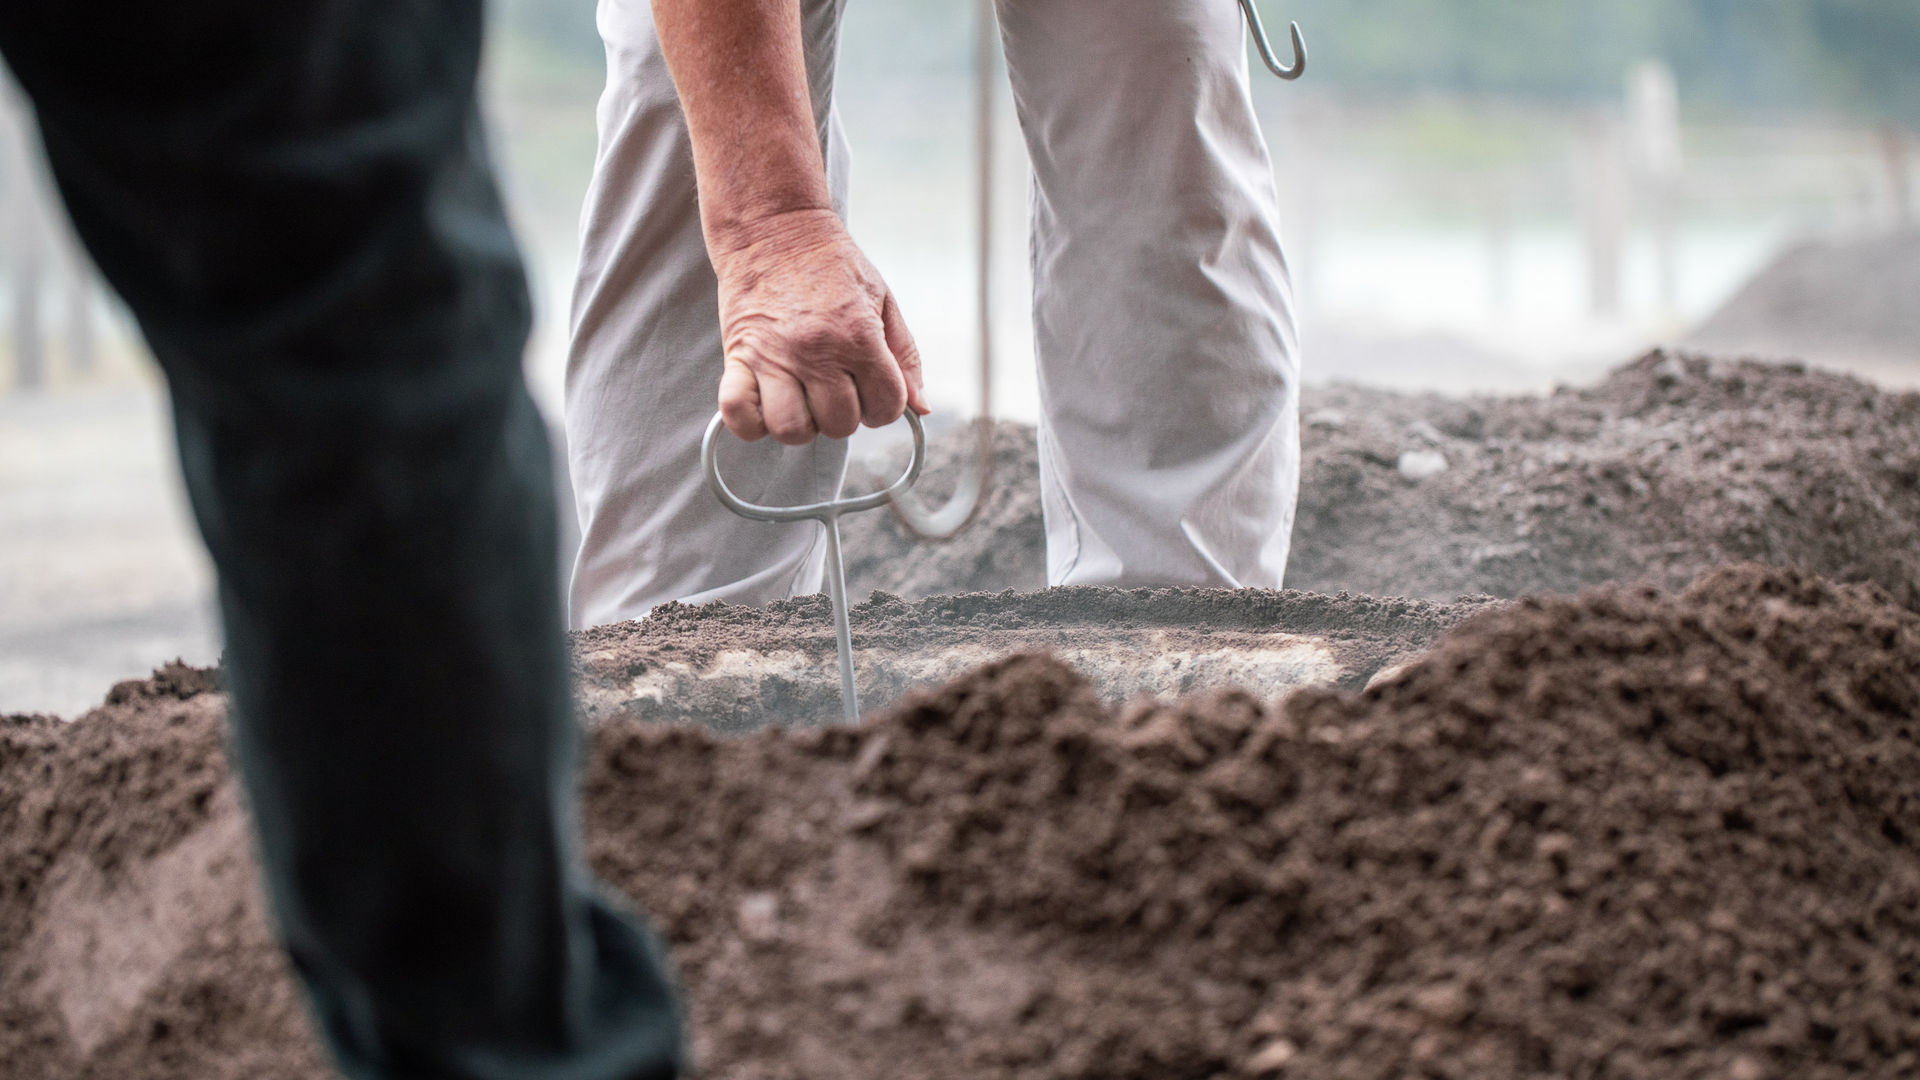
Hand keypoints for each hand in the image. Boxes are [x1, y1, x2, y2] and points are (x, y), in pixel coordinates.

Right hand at [709, 209, 928, 444]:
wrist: (774, 227)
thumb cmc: (830, 263)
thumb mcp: (882, 300)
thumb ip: (904, 356)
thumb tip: (920, 407)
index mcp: (858, 336)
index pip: (886, 407)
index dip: (885, 405)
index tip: (870, 389)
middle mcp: (816, 352)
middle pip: (840, 425)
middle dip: (844, 414)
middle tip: (835, 387)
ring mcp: (773, 357)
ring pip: (791, 430)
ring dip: (801, 423)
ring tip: (801, 398)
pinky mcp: (737, 357)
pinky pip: (737, 414)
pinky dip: (751, 422)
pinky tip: (765, 403)